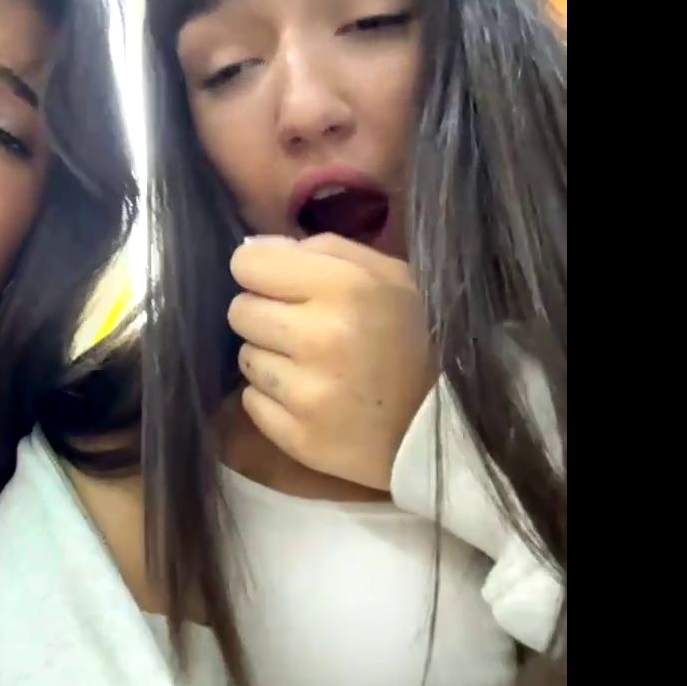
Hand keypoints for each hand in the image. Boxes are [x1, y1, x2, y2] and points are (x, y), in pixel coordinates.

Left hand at [227, 233, 434, 490]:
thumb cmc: (415, 337)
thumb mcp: (389, 275)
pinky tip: (312, 397)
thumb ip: (323, 249)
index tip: (279, 284)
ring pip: (245, 356)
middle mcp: (320, 337)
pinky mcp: (298, 437)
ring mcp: (307, 393)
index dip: (261, 271)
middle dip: (264, 314)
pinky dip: (273, 399)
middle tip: (301, 328)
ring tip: (313, 366)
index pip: (248, 263)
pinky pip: (252, 402)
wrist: (447, 426)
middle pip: (239, 310)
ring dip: (270, 358)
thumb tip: (255, 247)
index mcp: (345, 287)